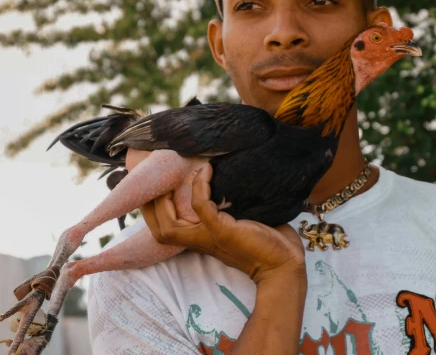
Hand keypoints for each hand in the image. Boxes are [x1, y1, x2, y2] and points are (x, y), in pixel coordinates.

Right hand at [140, 162, 305, 284]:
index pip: (167, 232)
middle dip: (150, 207)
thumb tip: (230, 179)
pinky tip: (207, 171)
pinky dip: (200, 186)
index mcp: (203, 241)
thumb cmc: (269, 243)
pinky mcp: (222, 230)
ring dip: (166, 199)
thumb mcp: (243, 224)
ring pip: (169, 225)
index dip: (156, 212)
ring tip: (177, 174)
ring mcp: (210, 236)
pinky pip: (200, 205)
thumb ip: (231, 208)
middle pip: (160, 231)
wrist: (285, 264)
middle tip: (158, 180)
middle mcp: (201, 241)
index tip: (158, 187)